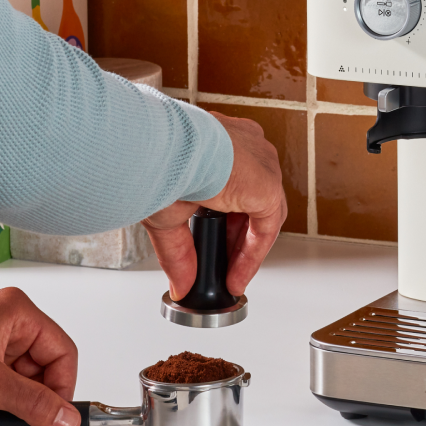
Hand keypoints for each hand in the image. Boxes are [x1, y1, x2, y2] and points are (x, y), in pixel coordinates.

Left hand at [0, 288, 79, 425]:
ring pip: (18, 372)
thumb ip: (33, 404)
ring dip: (9, 395)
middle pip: (42, 364)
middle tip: (20, 415)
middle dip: (33, 393)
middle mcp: (5, 320)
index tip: (55, 414)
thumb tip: (66, 418)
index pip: (63, 352)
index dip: (62, 387)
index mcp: (18, 313)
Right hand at [143, 111, 286, 299]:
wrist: (164, 149)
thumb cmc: (157, 161)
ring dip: (245, 250)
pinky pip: (266, 227)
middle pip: (252, 201)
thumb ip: (179, 250)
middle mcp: (247, 148)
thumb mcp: (167, 212)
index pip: (235, 184)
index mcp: (224, 141)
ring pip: (262, 215)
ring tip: (229, 277)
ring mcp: (262, 165)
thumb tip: (179, 283)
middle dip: (236, 239)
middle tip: (221, 266)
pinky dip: (252, 254)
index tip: (214, 245)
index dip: (226, 221)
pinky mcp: (268, 185)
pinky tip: (235, 276)